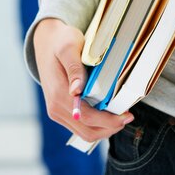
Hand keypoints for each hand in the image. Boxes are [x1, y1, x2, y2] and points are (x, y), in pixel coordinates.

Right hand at [33, 18, 132, 141]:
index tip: (126, 115)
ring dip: (104, 129)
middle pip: (87, 131)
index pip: (87, 117)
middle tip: (128, 117)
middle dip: (110, 128)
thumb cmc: (61, 42)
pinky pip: (80, 127)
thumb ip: (74, 68)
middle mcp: (56, 108)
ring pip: (84, 133)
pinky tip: (108, 114)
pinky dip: (97, 125)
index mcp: (59, 94)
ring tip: (120, 117)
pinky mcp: (61, 112)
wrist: (46, 42)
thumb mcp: (69, 48)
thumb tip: (76, 90)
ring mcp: (57, 112)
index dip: (109, 120)